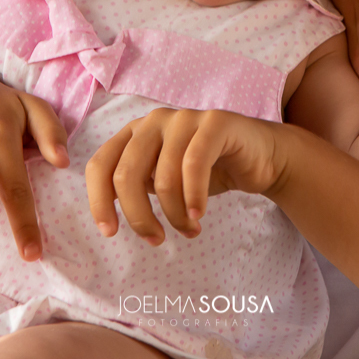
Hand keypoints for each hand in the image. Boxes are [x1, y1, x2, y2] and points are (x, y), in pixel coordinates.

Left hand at [85, 108, 287, 245]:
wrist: (260, 157)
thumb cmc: (208, 171)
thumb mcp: (163, 180)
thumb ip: (137, 187)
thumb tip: (108, 217)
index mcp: (134, 133)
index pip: (101, 165)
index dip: (98, 201)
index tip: (109, 232)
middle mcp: (153, 121)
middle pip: (126, 174)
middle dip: (138, 215)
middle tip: (156, 239)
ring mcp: (184, 119)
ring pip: (163, 177)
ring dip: (174, 214)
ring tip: (189, 230)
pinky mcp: (214, 123)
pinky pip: (194, 164)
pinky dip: (193, 196)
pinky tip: (198, 215)